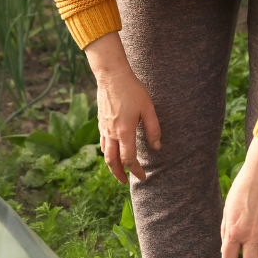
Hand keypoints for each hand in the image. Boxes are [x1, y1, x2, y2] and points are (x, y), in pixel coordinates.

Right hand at [85, 32, 160, 183]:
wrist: (111, 75)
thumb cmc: (132, 90)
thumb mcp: (148, 108)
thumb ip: (153, 129)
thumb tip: (157, 147)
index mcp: (124, 132)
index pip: (129, 159)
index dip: (136, 170)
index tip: (143, 176)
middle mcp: (112, 133)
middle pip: (112, 161)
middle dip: (119, 174)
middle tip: (125, 182)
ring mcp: (104, 127)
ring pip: (105, 153)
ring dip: (111, 165)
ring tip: (118, 171)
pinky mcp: (100, 121)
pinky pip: (102, 142)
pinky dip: (107, 152)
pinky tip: (112, 151)